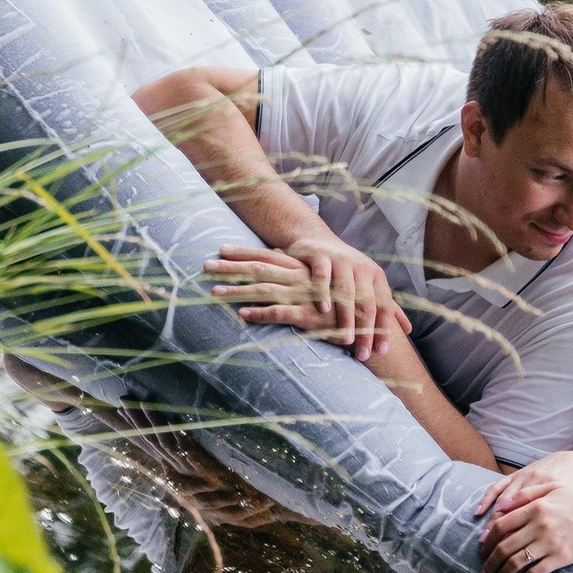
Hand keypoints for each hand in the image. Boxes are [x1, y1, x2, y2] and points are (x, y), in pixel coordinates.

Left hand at [205, 236, 409, 363]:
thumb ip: (300, 280)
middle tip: (205, 264)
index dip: (242, 253)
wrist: (367, 323)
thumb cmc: (341, 306)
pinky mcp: (307, 316)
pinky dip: (260, 314)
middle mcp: (299, 279)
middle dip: (230, 267)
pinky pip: (279, 313)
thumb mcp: (321, 288)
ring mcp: (302, 297)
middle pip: (258, 269)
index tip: (220, 249)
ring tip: (214, 291)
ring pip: (263, 290)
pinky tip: (242, 315)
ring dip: (237, 290)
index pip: (266, 256)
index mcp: (302, 269)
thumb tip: (279, 276)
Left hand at [480, 450, 572, 572]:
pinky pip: (535, 572)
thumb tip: (500, 506)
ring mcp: (550, 542)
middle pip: (504, 546)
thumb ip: (527, 494)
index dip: (486, 541)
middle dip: (489, 562)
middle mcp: (540, 524)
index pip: (501, 525)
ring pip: (516, 562)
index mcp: (536, 506)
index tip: (481, 550)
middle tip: (482, 572)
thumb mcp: (554, 488)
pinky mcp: (561, 558)